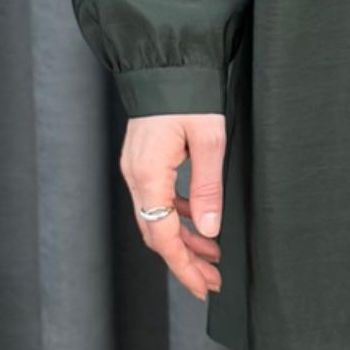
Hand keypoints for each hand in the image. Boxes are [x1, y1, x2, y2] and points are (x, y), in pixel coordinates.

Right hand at [119, 113, 225, 300]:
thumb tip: (209, 229)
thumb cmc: (189, 95)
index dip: (184, 267)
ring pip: (157, 219)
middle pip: (156, 234)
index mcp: (148, 175)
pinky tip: (200, 223)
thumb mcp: (209, 141)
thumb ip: (207, 188)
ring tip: (214, 257)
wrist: (167, 61)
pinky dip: (179, 217)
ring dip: (184, 240)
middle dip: (185, 261)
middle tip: (213, 281)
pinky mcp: (143, 162)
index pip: (163, 236)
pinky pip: (158, 200)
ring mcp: (136, 169)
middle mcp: (135, 176)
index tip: (204, 287)